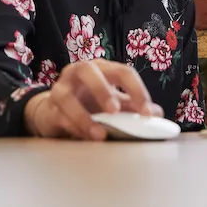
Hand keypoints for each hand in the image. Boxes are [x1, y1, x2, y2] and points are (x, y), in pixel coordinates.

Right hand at [23, 59, 161, 139]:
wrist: (55, 111)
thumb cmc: (89, 103)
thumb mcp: (115, 103)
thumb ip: (134, 107)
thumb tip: (157, 114)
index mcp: (102, 69)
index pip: (123, 72)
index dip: (136, 91)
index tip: (146, 114)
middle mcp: (79, 72)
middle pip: (89, 70)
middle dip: (102, 90)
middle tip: (115, 111)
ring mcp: (61, 88)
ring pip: (67, 95)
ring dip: (84, 117)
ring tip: (100, 135)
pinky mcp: (49, 107)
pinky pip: (59, 116)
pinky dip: (73, 127)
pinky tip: (85, 137)